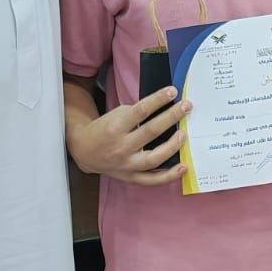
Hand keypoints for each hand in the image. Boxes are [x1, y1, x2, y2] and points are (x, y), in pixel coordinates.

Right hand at [68, 85, 189, 185]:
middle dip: (171, 117)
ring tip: (184, 134)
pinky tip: (183, 167)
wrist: (85, 151)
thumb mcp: (115, 115)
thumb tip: (165, 109)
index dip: (157, 99)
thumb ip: (137, 114)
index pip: (140, 111)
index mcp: (116, 127)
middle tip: (186, 106)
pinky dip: (169, 176)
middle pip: (150, 131)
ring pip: (154, 158)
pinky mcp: (131, 177)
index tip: (173, 91)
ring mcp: (127, 164)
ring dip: (173, 146)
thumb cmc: (104, 129)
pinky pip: (152, 180)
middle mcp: (121, 147)